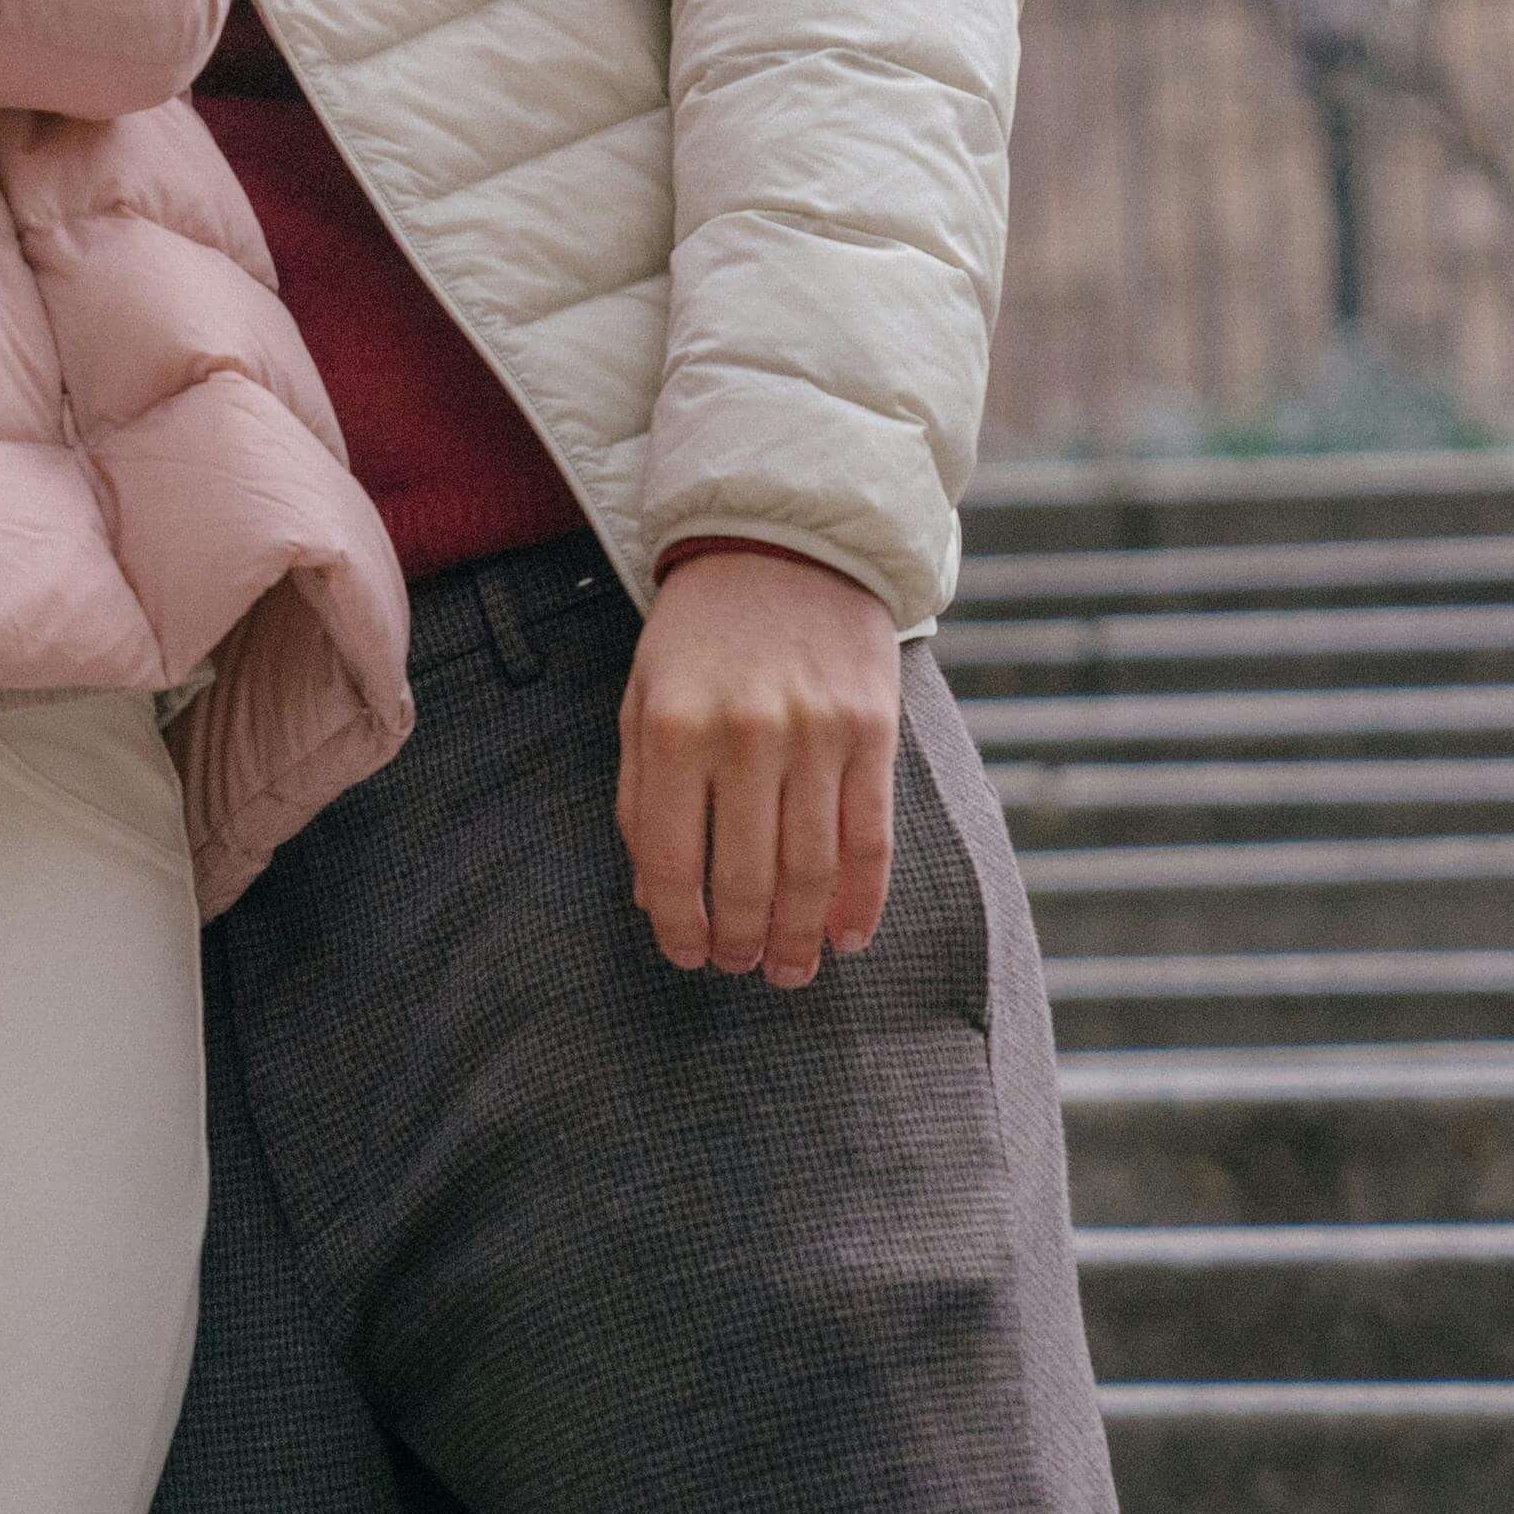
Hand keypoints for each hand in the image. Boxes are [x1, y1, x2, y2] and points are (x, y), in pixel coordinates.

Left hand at [613, 540, 901, 988]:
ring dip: (799, 935)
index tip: (686, 955)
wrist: (784, 545)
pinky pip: (870, 839)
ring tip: (789, 968)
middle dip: (739, 939)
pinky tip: (848, 936)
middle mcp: (744, 735)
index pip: (669, 857)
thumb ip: (640, 794)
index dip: (677, 922)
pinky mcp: (873, 733)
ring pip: (810, 869)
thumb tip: (653, 896)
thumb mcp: (644, 697)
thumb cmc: (700, 635)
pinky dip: (862, 900)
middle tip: (741, 969)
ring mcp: (815, 734)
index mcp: (672, 728)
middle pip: (744, 875)